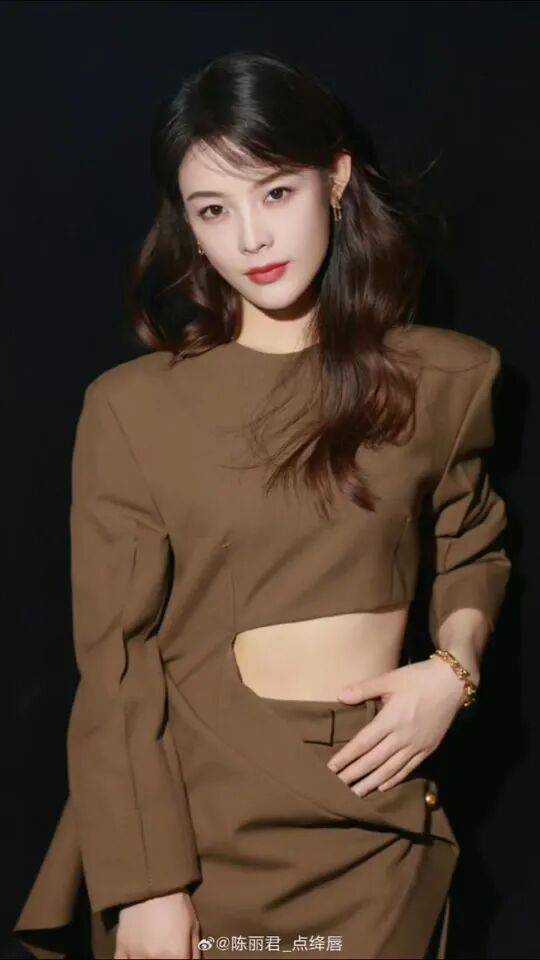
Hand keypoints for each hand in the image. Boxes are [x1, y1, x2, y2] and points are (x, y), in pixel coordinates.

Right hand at [114, 890, 201, 958]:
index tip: (180, 956)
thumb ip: (195, 954)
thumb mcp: (193, 927)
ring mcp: (135, 956)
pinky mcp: (121, 949)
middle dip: (166, 958)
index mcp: (175, 956)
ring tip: (155, 951)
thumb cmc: (177, 903)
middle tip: (167, 952)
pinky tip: (137, 955)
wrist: (153, 881)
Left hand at [325, 657, 465, 796]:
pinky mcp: (428, 749)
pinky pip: (408, 769)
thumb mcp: (390, 678)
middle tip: (336, 787)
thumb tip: (340, 695)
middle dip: (353, 775)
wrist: (452, 683)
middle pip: (373, 761)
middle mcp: (402, 736)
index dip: (346, 757)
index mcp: (391, 719)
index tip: (331, 768)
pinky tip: (382, 786)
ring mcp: (416, 745)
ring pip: (390, 770)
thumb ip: (364, 689)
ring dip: (371, 783)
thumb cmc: (418, 678)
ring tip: (355, 793)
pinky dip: (393, 779)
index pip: (363, 743)